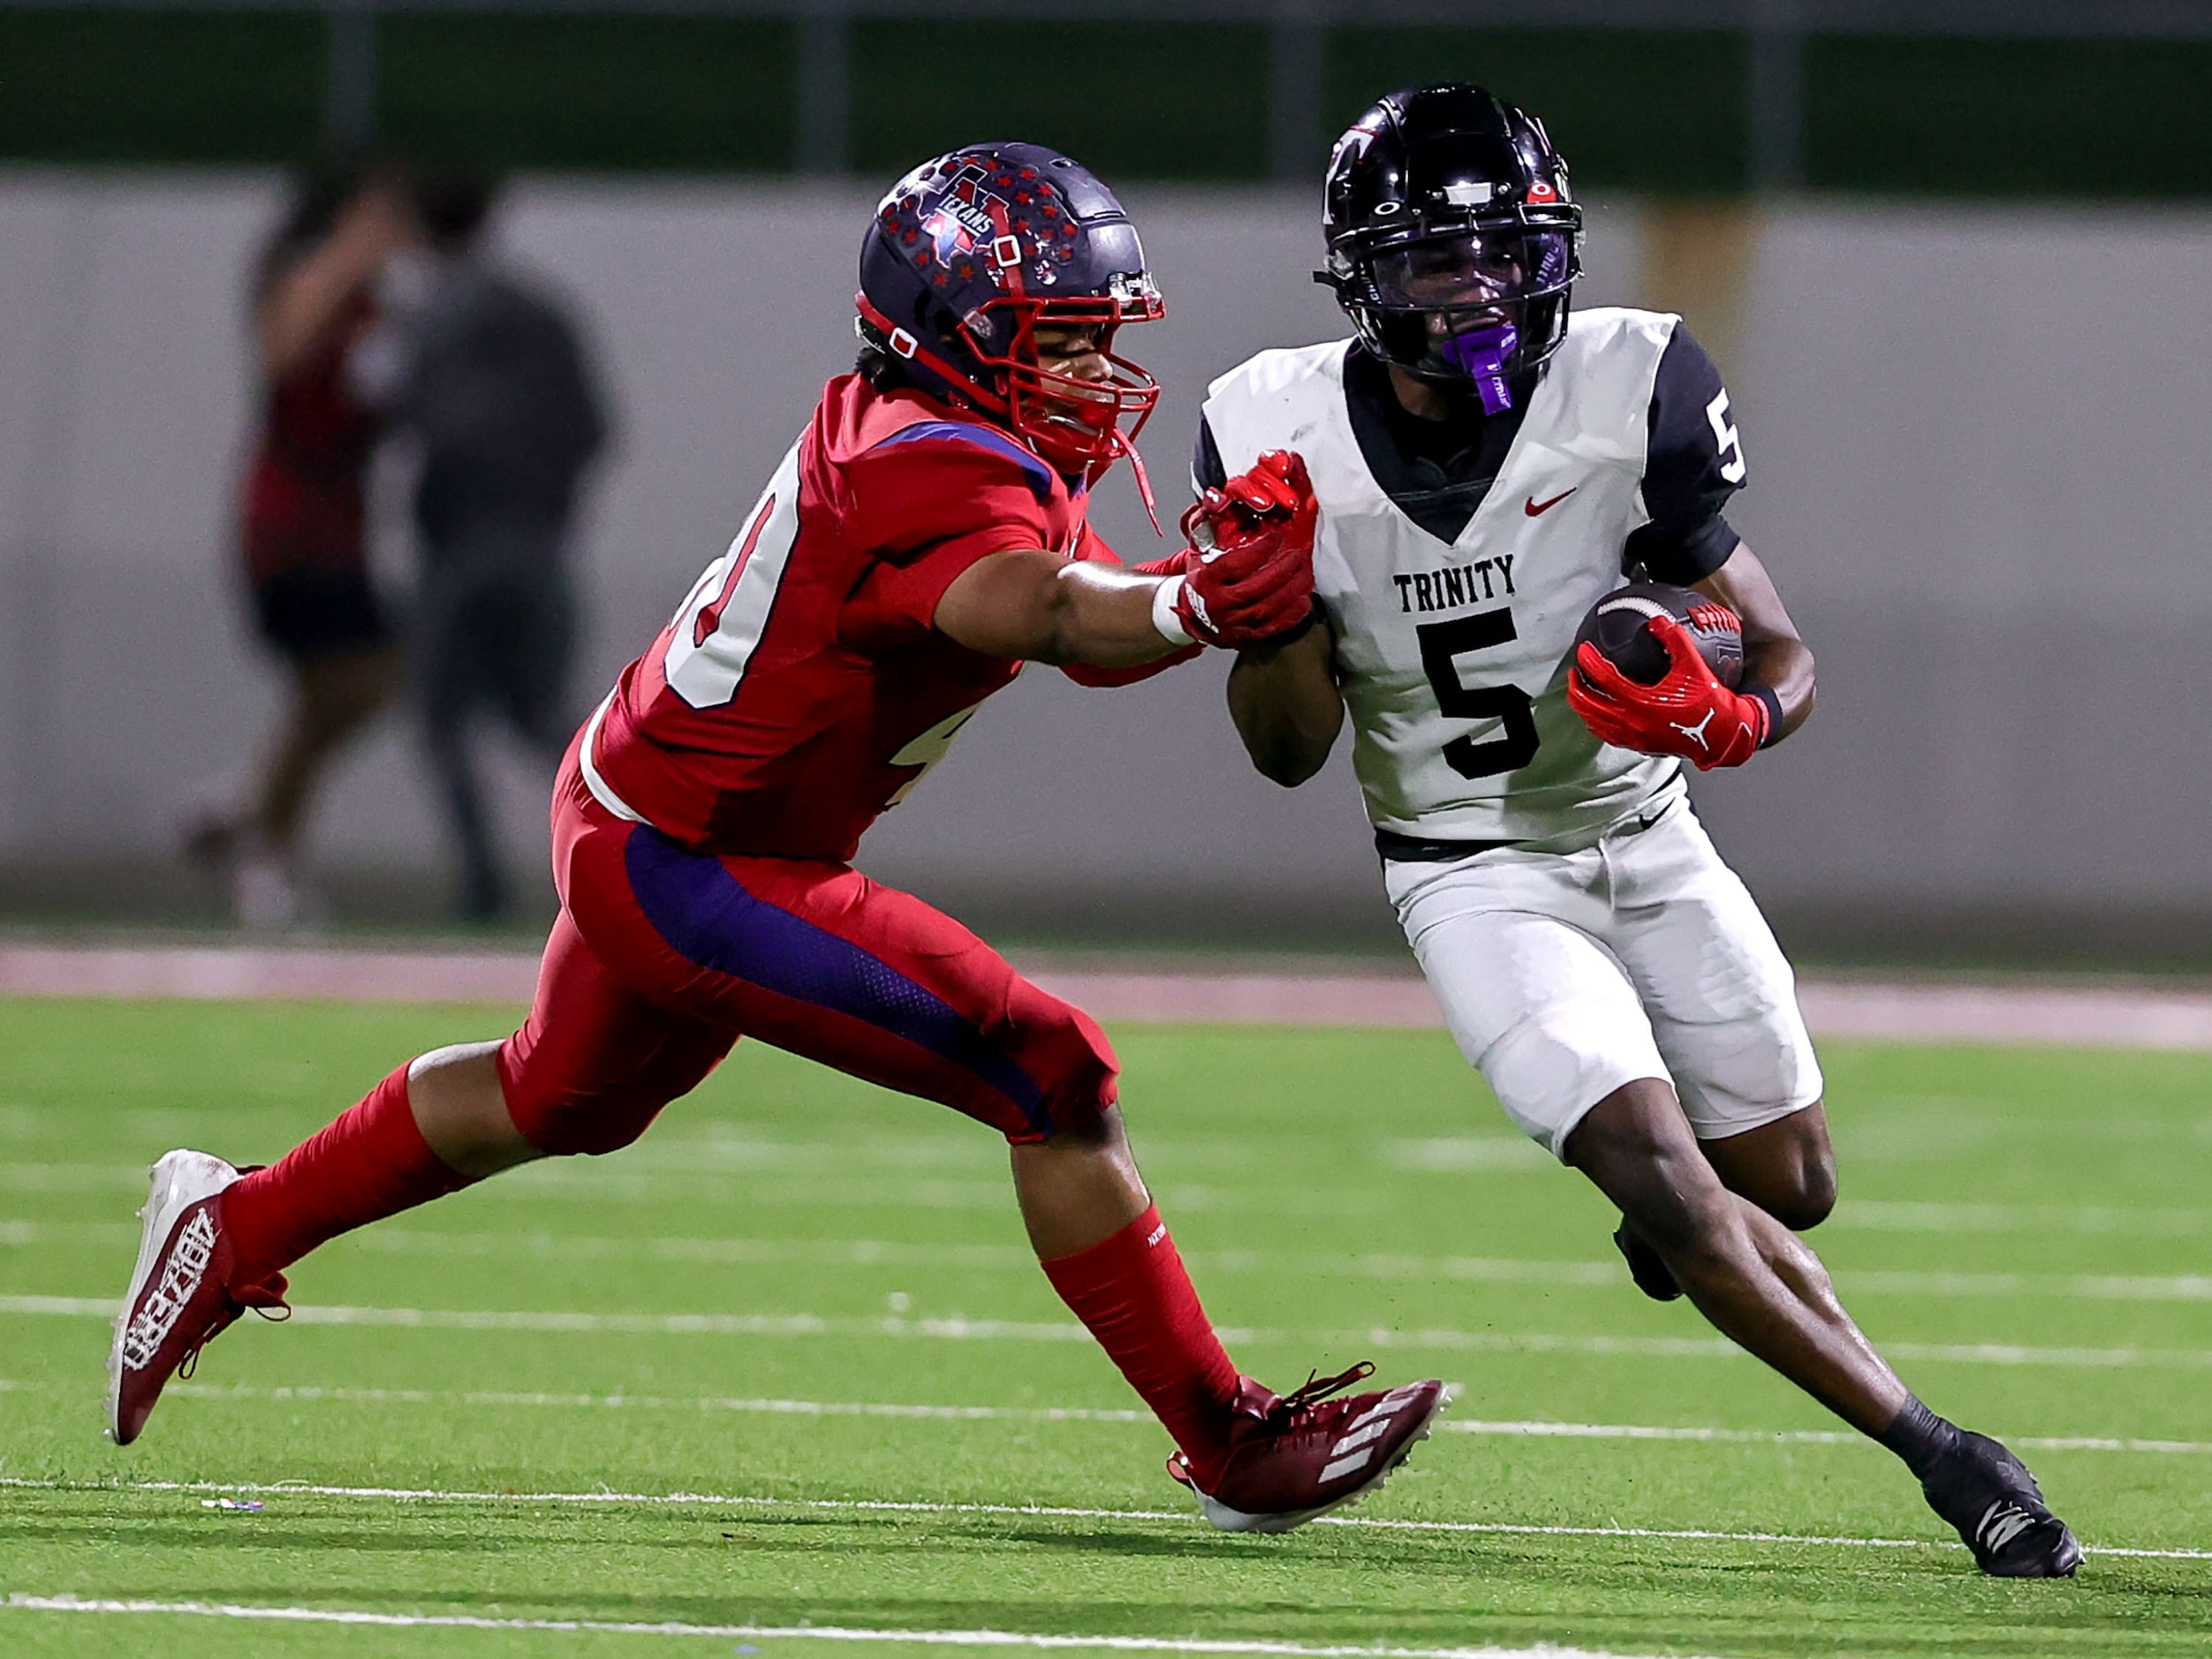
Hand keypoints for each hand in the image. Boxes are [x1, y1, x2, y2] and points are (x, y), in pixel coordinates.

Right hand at [1160, 451, 1316, 647]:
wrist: (1194, 612)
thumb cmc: (1203, 574)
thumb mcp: (1198, 547)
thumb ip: (1207, 521)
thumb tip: (1217, 495)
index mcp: (1207, 579)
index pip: (1235, 566)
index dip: (1258, 551)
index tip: (1276, 537)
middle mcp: (1218, 604)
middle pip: (1254, 589)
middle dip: (1281, 571)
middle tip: (1299, 555)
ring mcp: (1231, 623)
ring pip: (1265, 609)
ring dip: (1290, 591)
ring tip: (1306, 573)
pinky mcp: (1244, 637)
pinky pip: (1270, 628)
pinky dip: (1290, 616)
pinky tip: (1304, 601)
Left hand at [1567, 613, 1768, 768]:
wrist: (1722, 733)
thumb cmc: (1710, 701)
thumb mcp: (1693, 664)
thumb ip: (1674, 639)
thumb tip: (1657, 622)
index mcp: (1641, 702)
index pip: (1604, 679)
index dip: (1590, 661)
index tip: (1584, 650)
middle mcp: (1632, 722)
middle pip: (1588, 704)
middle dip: (1576, 686)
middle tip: (1575, 671)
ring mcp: (1633, 736)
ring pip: (1593, 722)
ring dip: (1582, 705)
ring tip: (1580, 689)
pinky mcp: (1638, 745)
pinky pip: (1606, 734)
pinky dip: (1594, 722)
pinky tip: (1595, 713)